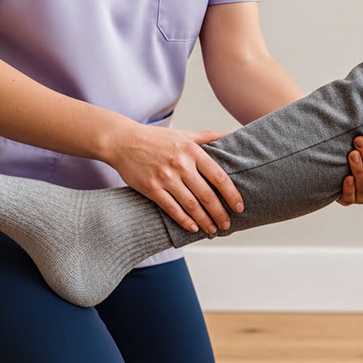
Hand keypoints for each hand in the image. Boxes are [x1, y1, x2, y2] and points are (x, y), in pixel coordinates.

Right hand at [104, 122, 242, 232]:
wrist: (123, 141)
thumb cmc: (157, 139)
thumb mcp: (185, 134)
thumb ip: (210, 136)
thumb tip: (234, 133)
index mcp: (193, 151)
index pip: (219, 176)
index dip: (231, 194)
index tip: (239, 206)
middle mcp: (181, 165)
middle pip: (207, 195)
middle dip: (220, 213)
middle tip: (227, 224)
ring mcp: (165, 178)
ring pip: (191, 205)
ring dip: (204, 220)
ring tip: (213, 229)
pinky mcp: (151, 188)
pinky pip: (172, 209)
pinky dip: (184, 221)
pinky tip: (193, 228)